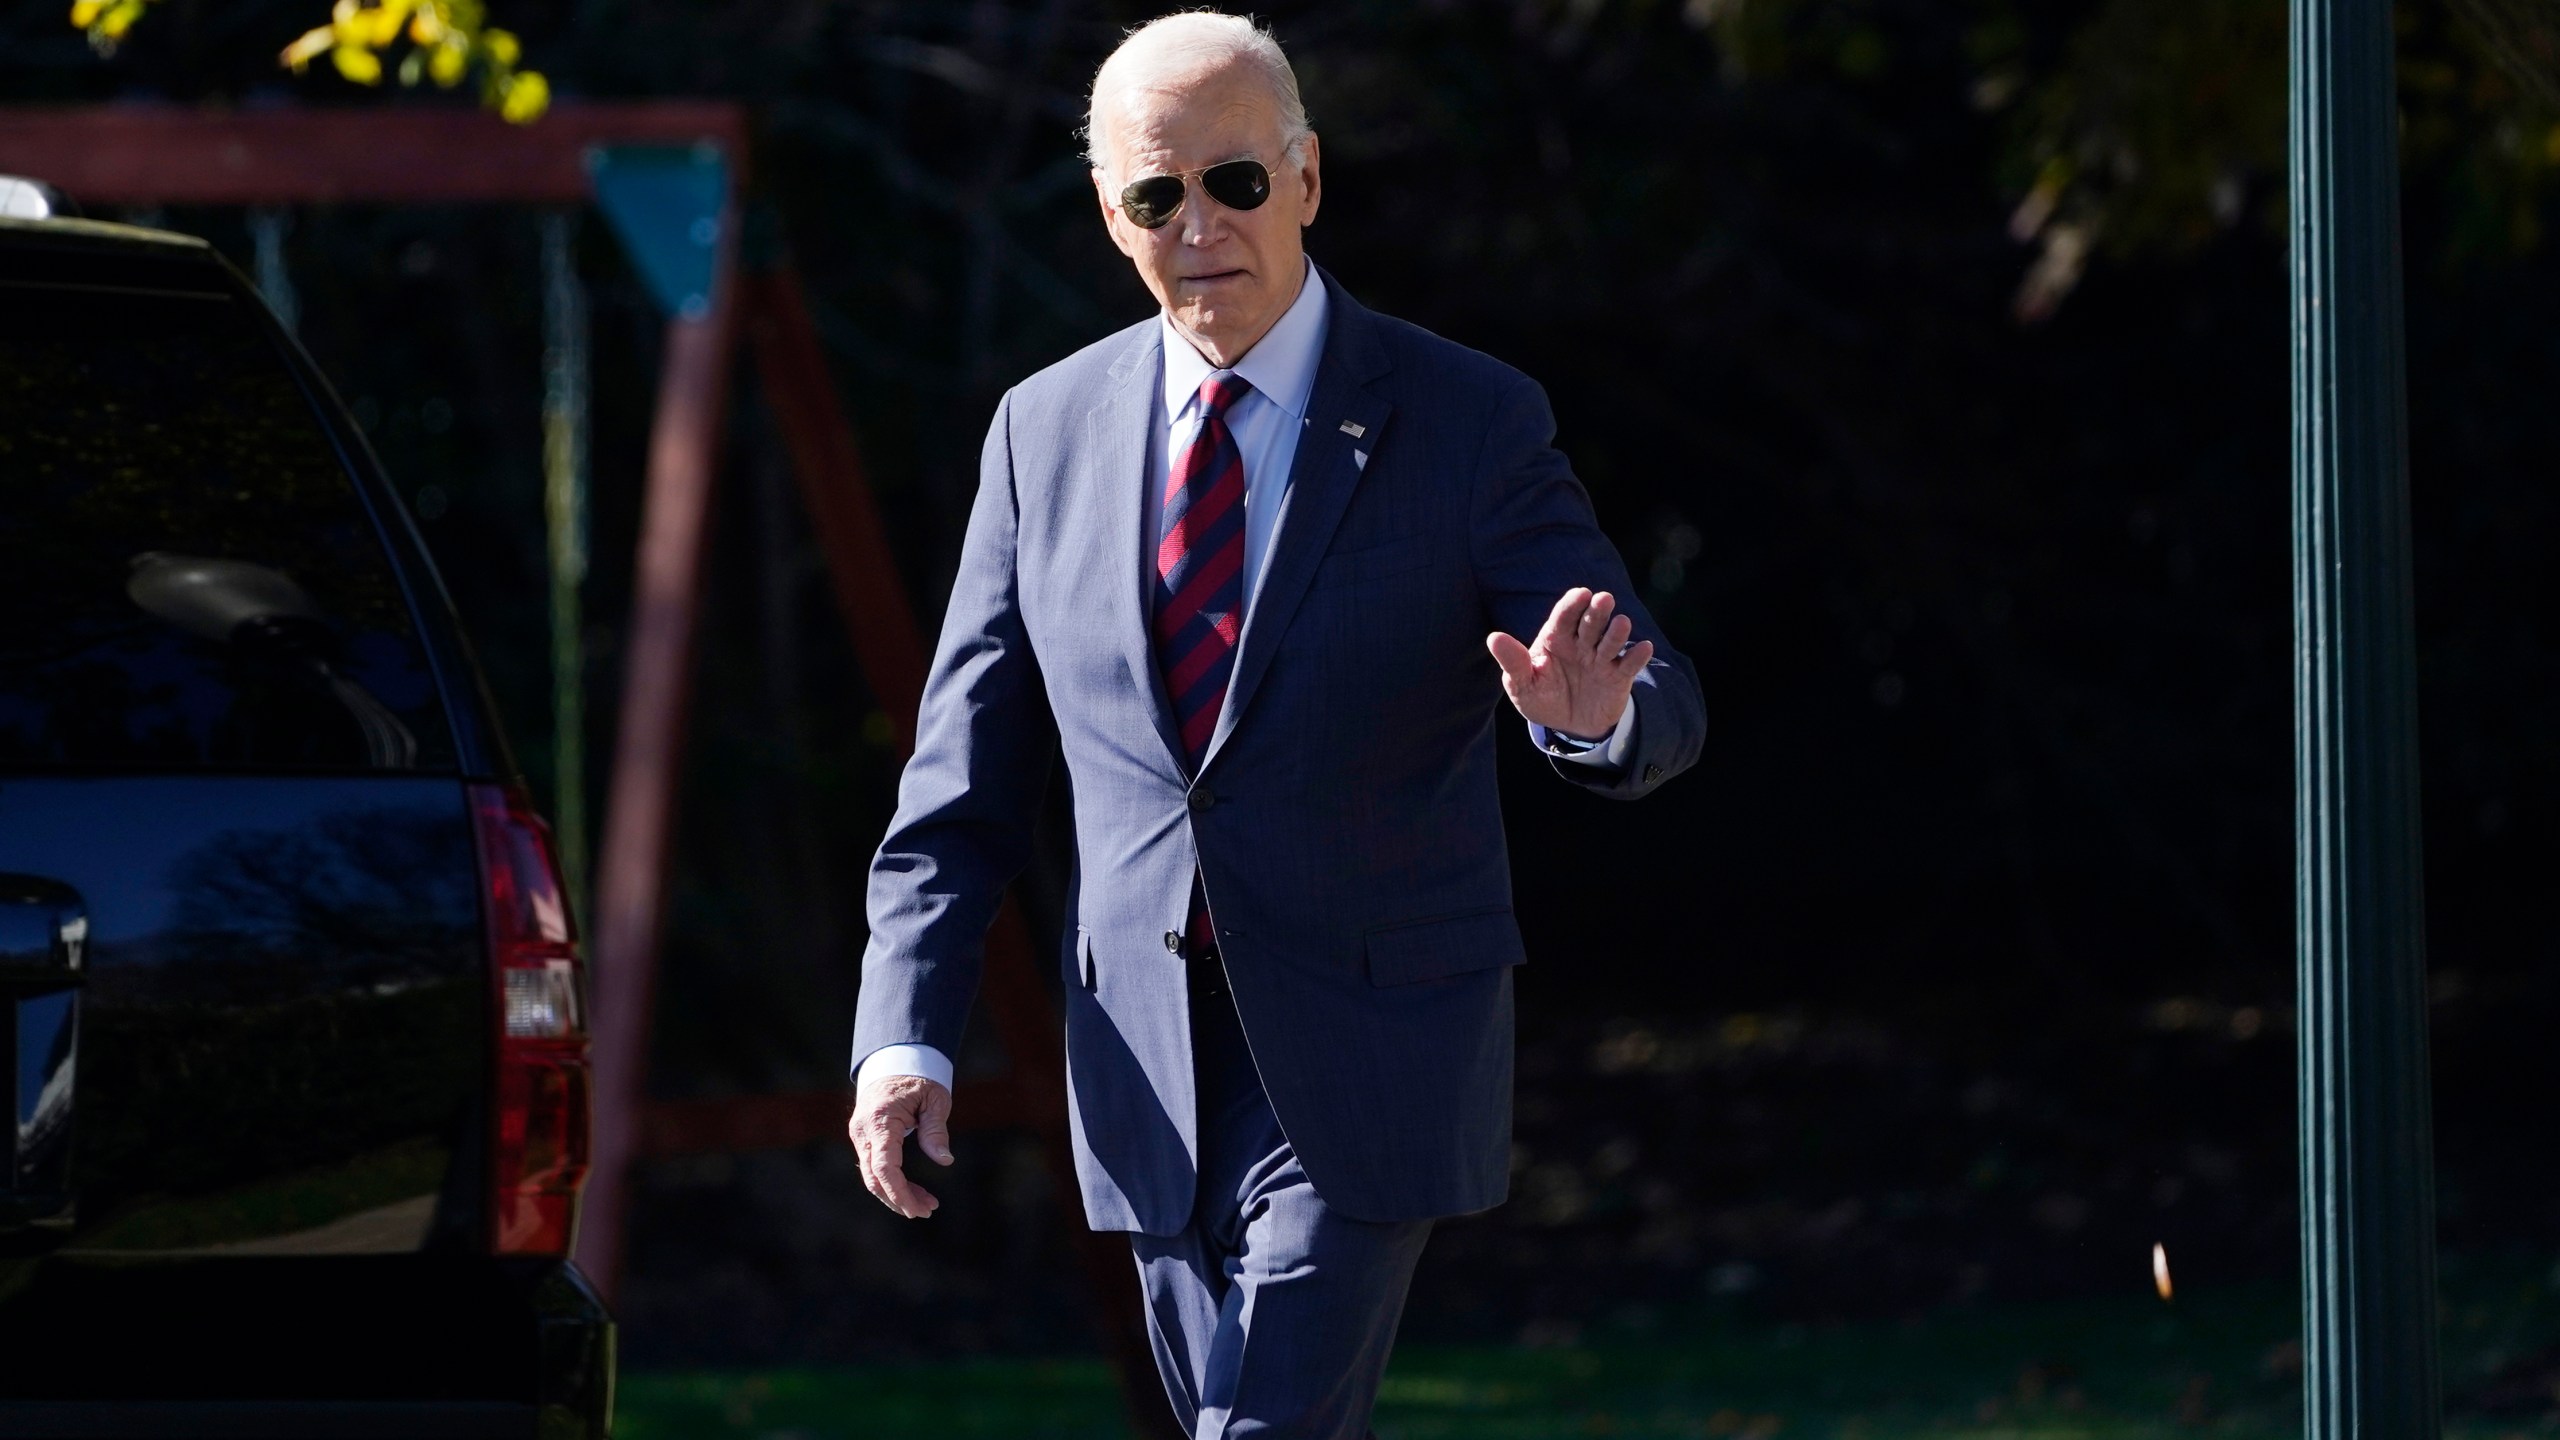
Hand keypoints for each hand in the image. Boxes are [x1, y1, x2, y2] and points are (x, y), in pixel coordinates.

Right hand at [848, 1072, 954, 1218]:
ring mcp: (861, 1136)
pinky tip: (913, 1192)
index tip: (917, 1209)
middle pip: (874, 1178)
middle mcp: (863, 1131)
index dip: (899, 1193)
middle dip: (899, 1200)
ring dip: (897, 1194)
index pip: (885, 1167)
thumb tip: (945, 1160)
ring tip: (927, 1205)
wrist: (894, 1061)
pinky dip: (892, 1182)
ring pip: (873, 1177)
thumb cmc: (918, 1078)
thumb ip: (936, 1129)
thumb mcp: (935, 1098)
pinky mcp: (865, 1140)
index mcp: (880, 1120)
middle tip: (928, 1211)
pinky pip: (875, 1168)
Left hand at [1485, 588, 1654, 738]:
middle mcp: (1581, 643)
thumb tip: (1494, 638)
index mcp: (1556, 638)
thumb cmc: (1543, 697)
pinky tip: (1644, 648)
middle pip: (1591, 623)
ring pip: (1611, 641)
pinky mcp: (1619, 677)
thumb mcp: (1522, 685)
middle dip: (1597, 611)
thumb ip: (1513, 662)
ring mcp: (1601, 659)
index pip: (1564, 617)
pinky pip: (1629, 665)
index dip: (1572, 604)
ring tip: (1622, 623)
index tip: (1581, 593)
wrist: (1569, 725)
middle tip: (1603, 599)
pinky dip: (1637, 657)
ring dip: (1617, 632)